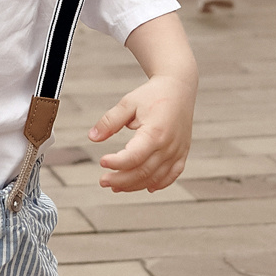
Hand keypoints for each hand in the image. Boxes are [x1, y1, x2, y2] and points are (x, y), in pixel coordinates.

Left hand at [87, 74, 193, 193]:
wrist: (178, 88)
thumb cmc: (151, 95)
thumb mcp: (127, 103)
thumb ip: (110, 121)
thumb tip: (92, 137)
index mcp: (155, 132)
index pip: (133, 157)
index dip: (116, 163)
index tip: (102, 161)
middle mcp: (169, 146)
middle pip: (143, 172)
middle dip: (120, 180)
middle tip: (102, 181)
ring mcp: (177, 151)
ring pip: (155, 177)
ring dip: (134, 185)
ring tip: (115, 186)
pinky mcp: (183, 153)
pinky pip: (172, 175)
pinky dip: (159, 184)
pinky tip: (144, 187)